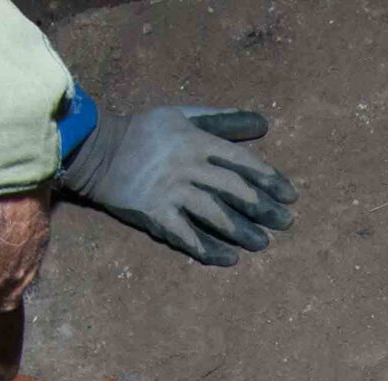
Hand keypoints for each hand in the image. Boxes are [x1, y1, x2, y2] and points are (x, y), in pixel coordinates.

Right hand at [59, 105, 297, 265]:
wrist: (98, 151)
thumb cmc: (145, 132)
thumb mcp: (183, 115)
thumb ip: (223, 120)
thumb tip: (264, 123)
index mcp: (197, 141)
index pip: (242, 162)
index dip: (269, 179)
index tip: (289, 195)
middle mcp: (188, 166)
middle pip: (234, 190)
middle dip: (263, 208)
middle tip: (285, 223)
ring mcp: (171, 192)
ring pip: (215, 214)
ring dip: (242, 231)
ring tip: (262, 243)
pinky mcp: (155, 214)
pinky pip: (187, 236)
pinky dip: (209, 249)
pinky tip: (229, 259)